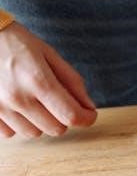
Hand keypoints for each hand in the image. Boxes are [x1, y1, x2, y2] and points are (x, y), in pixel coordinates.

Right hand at [0, 22, 96, 137]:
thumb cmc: (14, 42)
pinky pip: (10, 133)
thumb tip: (88, 107)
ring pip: (34, 133)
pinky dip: (16, 123)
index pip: (72, 116)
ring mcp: (0, 107)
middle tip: (56, 101)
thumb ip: (72, 81)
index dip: (87, 118)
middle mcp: (18, 97)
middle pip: (56, 129)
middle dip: (62, 117)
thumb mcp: (48, 54)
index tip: (88, 114)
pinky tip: (14, 106)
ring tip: (32, 101)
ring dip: (39, 122)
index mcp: (38, 80)